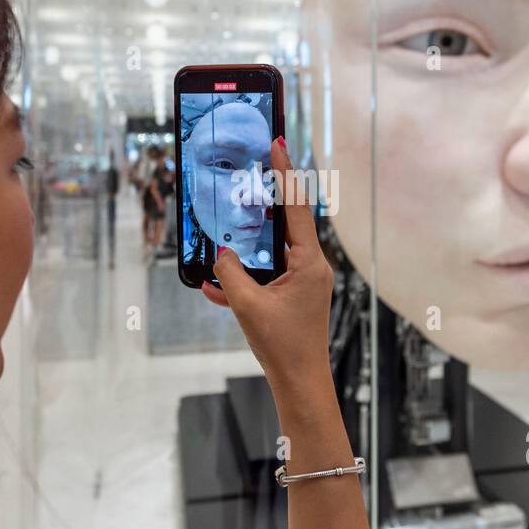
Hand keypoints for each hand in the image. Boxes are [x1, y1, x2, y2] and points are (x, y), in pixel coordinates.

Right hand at [202, 136, 333, 391]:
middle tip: (251, 169)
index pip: (296, 207)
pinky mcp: (294, 294)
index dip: (285, 173)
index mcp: (309, 263)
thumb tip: (220, 254)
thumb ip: (230, 274)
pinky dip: (245, 274)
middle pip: (287, 221)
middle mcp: (312, 266)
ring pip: (274, 247)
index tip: (277, 144)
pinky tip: (216, 284)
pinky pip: (268, 273)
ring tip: (231, 218)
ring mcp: (304, 280)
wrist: (300, 384)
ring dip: (250, 238)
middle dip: (267, 197)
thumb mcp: (248, 306)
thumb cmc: (283, 347)